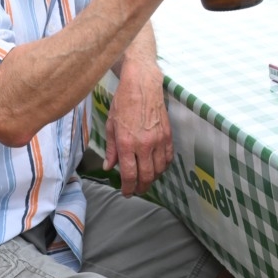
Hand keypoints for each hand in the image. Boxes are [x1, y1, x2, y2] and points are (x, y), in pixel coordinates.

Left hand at [103, 61, 172, 196]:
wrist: (142, 85)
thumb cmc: (123, 102)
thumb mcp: (111, 125)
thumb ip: (111, 149)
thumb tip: (109, 167)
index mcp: (126, 143)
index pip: (129, 175)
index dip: (128, 188)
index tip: (125, 192)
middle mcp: (144, 144)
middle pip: (146, 177)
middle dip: (140, 188)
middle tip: (136, 191)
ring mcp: (158, 140)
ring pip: (158, 170)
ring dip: (152, 179)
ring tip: (145, 180)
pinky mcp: (168, 135)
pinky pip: (168, 158)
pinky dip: (163, 167)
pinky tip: (156, 167)